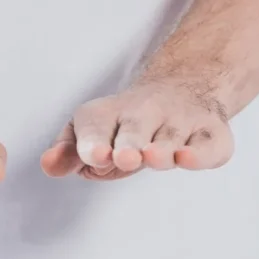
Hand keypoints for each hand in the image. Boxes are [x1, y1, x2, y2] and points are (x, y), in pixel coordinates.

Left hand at [40, 81, 233, 180]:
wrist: (182, 92)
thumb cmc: (123, 129)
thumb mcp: (90, 136)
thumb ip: (67, 153)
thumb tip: (48, 166)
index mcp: (107, 114)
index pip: (95, 125)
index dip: (94, 142)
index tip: (96, 157)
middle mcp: (145, 111)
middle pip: (135, 127)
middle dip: (130, 144)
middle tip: (125, 158)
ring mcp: (180, 121)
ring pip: (171, 137)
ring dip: (163, 149)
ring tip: (153, 158)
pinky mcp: (211, 134)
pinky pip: (209, 144)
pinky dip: (201, 153)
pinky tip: (189, 158)